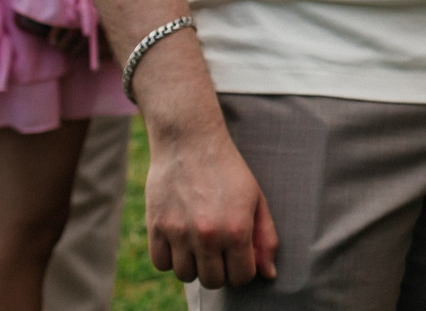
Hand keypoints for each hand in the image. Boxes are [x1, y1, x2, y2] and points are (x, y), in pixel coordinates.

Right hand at [144, 107, 277, 287]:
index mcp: (237, 229)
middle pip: (213, 281)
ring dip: (194, 265)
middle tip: (219, 250)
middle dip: (220, 270)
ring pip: (186, 276)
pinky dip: (171, 258)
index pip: (241, 277)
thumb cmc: (229, 171)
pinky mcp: (156, 227)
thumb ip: (265, 238)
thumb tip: (269, 274)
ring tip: (199, 243)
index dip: (243, 269)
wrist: (191, 143)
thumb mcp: (256, 199)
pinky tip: (180, 239)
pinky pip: (161, 264)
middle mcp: (208, 236)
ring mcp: (179, 233)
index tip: (239, 256)